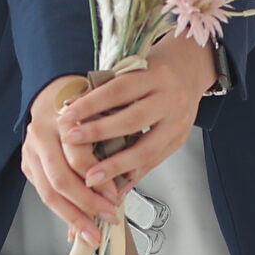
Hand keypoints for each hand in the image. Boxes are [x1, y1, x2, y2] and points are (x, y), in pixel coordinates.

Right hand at [22, 76, 116, 248]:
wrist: (52, 90)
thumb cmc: (84, 102)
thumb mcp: (103, 113)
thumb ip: (110, 144)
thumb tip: (122, 186)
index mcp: (64, 117)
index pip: (78, 156)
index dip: (98, 179)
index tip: (115, 195)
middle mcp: (42, 133)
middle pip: (60, 178)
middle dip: (86, 204)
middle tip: (106, 217)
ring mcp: (30, 149)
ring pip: (48, 191)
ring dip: (72, 217)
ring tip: (90, 233)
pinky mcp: (26, 162)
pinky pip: (43, 192)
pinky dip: (61, 211)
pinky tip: (75, 223)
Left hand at [60, 37, 214, 195]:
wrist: (189, 72)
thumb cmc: (153, 71)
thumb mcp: (133, 70)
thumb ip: (108, 90)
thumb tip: (71, 110)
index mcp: (156, 76)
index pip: (118, 90)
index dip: (90, 104)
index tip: (66, 115)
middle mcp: (170, 99)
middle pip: (133, 120)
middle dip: (99, 133)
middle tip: (72, 141)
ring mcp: (177, 123)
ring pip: (146, 149)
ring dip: (115, 166)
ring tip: (91, 177)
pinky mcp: (178, 141)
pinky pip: (153, 162)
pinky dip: (132, 175)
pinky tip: (114, 185)